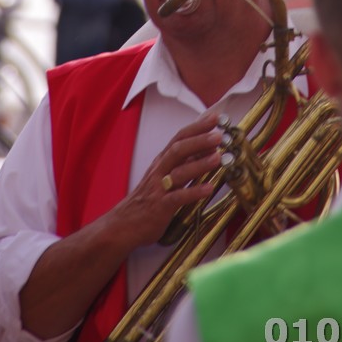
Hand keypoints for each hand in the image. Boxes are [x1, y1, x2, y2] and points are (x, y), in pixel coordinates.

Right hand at [110, 111, 222, 247]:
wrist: (123, 224)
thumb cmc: (147, 199)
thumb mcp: (164, 176)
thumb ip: (182, 164)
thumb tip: (207, 150)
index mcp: (162, 161)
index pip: (180, 137)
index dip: (197, 127)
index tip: (215, 118)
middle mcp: (160, 170)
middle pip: (179, 149)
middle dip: (200, 140)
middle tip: (219, 135)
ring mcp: (159, 187)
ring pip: (180, 172)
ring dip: (200, 163)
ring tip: (218, 157)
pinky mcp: (160, 206)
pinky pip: (178, 197)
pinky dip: (194, 192)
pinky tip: (209, 188)